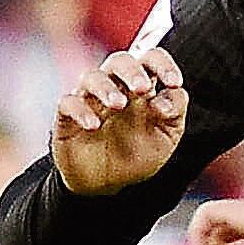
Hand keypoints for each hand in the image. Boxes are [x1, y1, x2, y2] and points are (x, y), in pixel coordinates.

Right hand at [50, 43, 192, 197]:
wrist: (107, 184)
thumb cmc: (137, 154)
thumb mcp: (166, 137)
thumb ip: (175, 112)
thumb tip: (174, 92)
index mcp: (141, 88)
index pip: (150, 59)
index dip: (163, 64)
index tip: (173, 82)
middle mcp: (115, 88)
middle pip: (119, 61)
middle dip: (131, 70)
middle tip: (142, 89)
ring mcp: (89, 100)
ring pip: (91, 77)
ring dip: (105, 88)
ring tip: (119, 105)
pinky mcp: (67, 118)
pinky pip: (68, 103)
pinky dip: (80, 110)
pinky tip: (94, 125)